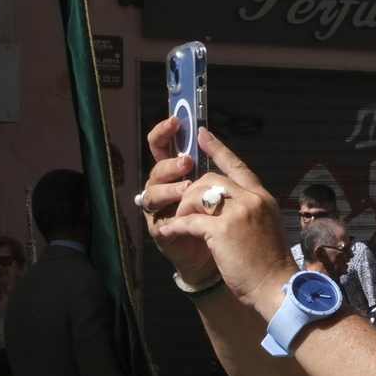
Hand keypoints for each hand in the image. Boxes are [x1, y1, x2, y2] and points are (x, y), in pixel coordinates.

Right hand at [143, 117, 219, 284]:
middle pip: (157, 166)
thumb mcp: (222, 188)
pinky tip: (181, 215)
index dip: (165, 131)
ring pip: (153, 191)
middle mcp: (164, 185)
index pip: (164, 145)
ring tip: (186, 189)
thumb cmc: (220, 218)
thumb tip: (207, 135)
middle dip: (171, 163)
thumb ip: (214, 165)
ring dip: (169, 188)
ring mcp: (159, 208)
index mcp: (177, 171)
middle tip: (186, 163)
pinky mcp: (160, 229)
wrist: (222, 254)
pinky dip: (169, 214)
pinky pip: (157, 218)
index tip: (175, 121)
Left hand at [144, 126, 299, 314]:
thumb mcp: (267, 226)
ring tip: (180, 224)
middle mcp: (251, 200)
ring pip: (198, 196)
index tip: (203, 134)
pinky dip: (177, 226)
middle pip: (211, 180)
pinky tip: (170, 232)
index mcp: (262, 197)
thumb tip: (228, 203)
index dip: (218, 149)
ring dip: (184, 209)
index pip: (238, 166)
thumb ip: (250, 210)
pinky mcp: (221, 230)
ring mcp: (237, 213)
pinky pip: (189, 220)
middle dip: (192, 192)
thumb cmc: (270, 263)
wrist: (277, 286)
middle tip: (185, 209)